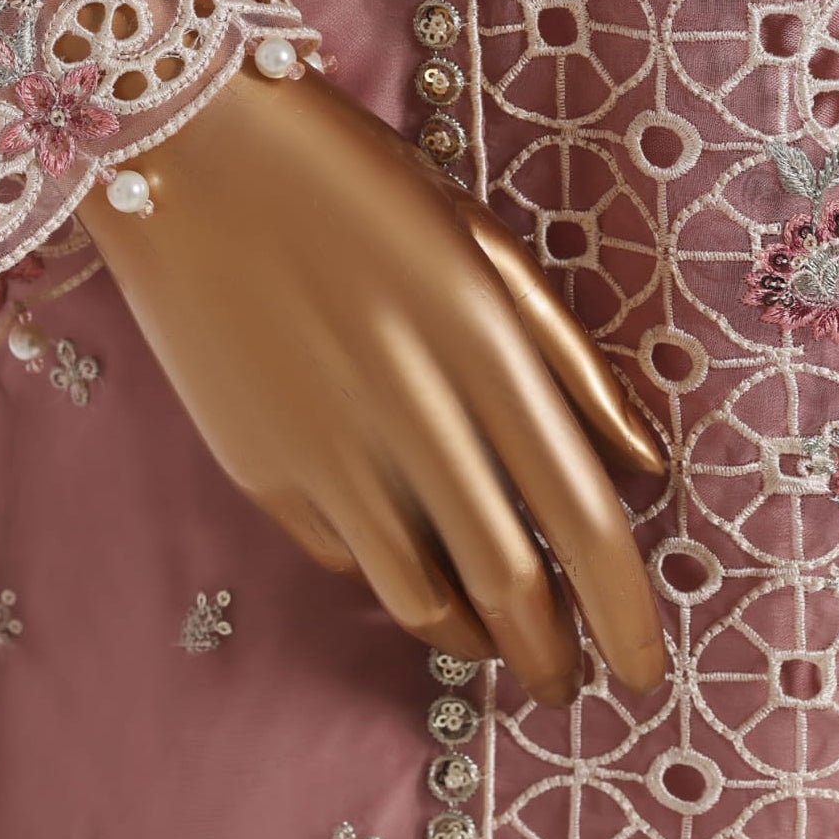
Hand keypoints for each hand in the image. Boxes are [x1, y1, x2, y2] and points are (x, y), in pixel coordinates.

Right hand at [80, 61, 666, 703]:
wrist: (189, 153)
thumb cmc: (355, 183)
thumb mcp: (484, 244)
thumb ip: (571, 361)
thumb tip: (646, 469)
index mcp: (485, 343)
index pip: (582, 516)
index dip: (627, 612)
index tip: (649, 670)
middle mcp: (412, 409)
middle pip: (510, 582)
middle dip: (553, 657)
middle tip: (570, 685)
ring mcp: (327, 447)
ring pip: (421, 597)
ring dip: (475, 641)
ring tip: (499, 647)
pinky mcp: (259, 466)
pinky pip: (347, 559)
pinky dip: (393, 578)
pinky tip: (412, 562)